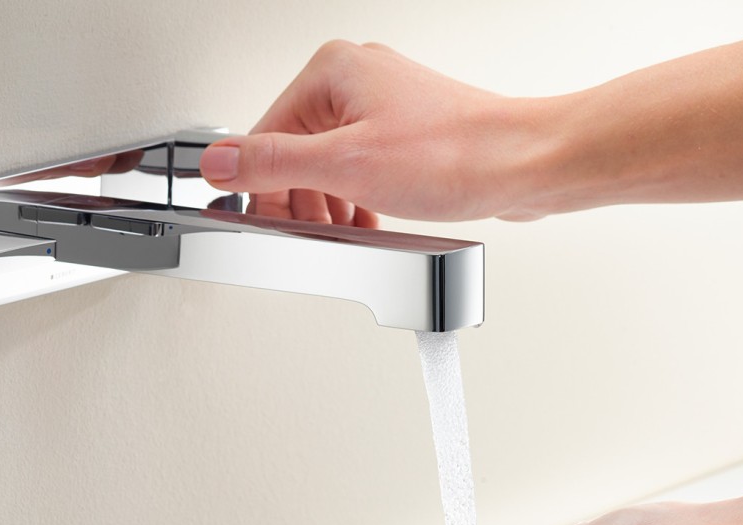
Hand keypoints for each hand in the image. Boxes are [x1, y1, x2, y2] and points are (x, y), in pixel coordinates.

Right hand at [197, 40, 549, 224]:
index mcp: (332, 71)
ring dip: (330, 206)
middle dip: (300, 201)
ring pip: (329, 163)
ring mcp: (386, 105)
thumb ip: (272, 165)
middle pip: (295, 150)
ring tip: (346, 233)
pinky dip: (357, 201)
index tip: (266, 224)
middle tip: (312, 235)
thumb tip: (216, 163)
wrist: (526, 165)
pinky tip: (368, 225)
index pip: (264, 134)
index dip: (262, 188)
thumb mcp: (345, 167)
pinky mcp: (409, 133)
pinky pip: (361, 169)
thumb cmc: (456, 155)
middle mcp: (358, 79)